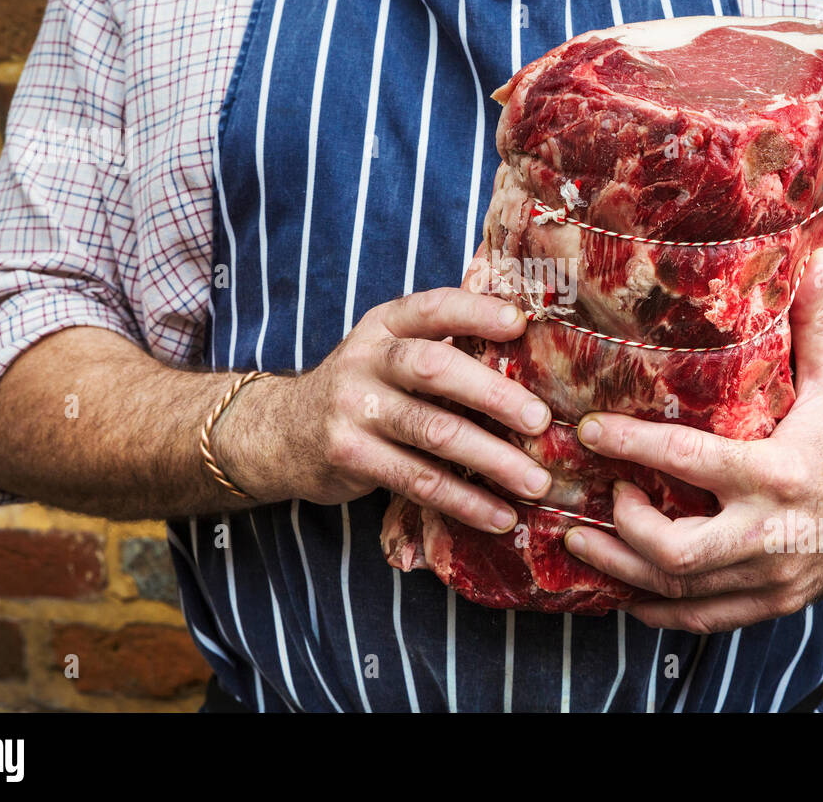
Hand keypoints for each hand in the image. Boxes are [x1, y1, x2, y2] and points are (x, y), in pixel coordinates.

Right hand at [214, 287, 552, 533]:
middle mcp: (367, 360)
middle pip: (435, 369)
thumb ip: (444, 345)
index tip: (520, 324)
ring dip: (491, 459)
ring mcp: (354, 408)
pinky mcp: (350, 456)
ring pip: (433, 432)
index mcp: (386, 325)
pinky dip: (464, 501)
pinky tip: (500, 516)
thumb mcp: (390, 351)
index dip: (476, 312)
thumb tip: (534, 353)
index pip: (433, 308)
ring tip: (536, 481)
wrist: (281, 432)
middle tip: (541, 420)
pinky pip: (418, 481)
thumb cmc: (367, 387)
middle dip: (493, 394)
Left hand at [562, 248, 822, 633]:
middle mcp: (773, 533)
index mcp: (779, 471)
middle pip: (676, 551)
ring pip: (682, 593)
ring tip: (583, 545)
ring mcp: (776, 575)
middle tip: (594, 498)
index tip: (588, 431)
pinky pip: (706, 620)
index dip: (629, 447)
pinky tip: (626, 591)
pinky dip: (661, 610)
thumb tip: (813, 252)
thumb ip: (812, 319)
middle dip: (621, 529)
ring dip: (623, 573)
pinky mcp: (779, 600)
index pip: (686, 462)